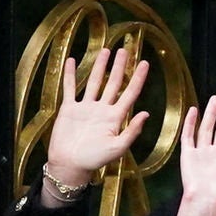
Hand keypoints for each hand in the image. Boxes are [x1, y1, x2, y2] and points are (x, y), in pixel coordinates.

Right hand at [42, 45, 152, 201]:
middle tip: (125, 50)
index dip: (138, 79)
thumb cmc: (94, 159)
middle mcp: (102, 109)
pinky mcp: (69, 109)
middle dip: (120, 67)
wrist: (70, 165)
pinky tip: (71, 60)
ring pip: (94, 82)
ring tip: (106, 51)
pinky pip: (70, 88)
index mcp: (115, 118)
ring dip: (99, 66)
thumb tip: (146, 113)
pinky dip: (69, 75)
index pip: (130, 93)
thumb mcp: (117, 148)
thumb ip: (131, 131)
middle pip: (113, 83)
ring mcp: (86, 108)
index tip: (145, 63)